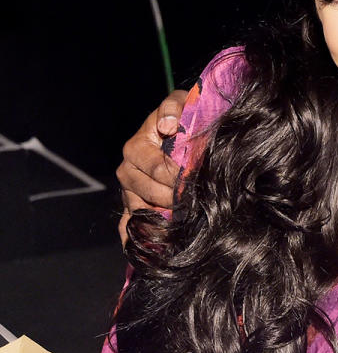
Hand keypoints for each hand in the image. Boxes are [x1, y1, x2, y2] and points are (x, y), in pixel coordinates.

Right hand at [116, 90, 186, 244]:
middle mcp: (128, 170)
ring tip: (183, 220)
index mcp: (137, 147)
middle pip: (148, 192)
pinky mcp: (133, 205)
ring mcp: (129, 190)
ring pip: (141, 211)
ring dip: (161, 218)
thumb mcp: (182, 103)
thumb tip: (168, 125)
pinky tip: (150, 249)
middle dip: (173, 197)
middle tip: (194, 199)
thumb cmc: (184, 116)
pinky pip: (129, 226)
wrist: (182, 132)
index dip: (176, 175)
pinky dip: (136, 238)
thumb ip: (174, 107)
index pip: (156, 168)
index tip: (193, 179)